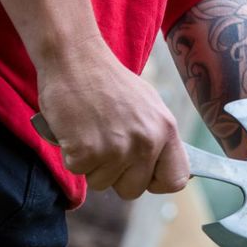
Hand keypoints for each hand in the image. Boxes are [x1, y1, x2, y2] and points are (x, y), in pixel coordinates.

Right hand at [35, 36, 189, 198]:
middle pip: (133, 189)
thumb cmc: (109, 82)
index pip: (175, 180)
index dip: (155, 182)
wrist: (75, 57)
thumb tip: (166, 169)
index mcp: (166, 130)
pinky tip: (74, 131)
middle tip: (104, 147)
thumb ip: (158, 137)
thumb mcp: (149, 105)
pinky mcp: (87, 150)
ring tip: (89, 132)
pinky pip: (77, 170)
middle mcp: (147, 142)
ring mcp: (117, 148)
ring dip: (90, 164)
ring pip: (101, 182)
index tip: (142, 175)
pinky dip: (70, 155)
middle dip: (115, 176)